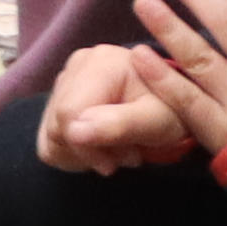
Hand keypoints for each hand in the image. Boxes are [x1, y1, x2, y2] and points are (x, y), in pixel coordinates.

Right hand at [32, 42, 196, 172]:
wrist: (178, 107)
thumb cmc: (173, 112)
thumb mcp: (158, 122)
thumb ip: (120, 125)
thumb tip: (74, 131)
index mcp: (101, 63)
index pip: (68, 114)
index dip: (86, 147)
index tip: (117, 162)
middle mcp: (78, 64)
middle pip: (58, 124)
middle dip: (90, 151)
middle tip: (126, 154)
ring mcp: (66, 79)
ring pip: (52, 132)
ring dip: (85, 153)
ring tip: (119, 148)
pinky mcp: (60, 95)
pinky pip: (49, 136)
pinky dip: (74, 151)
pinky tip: (103, 145)